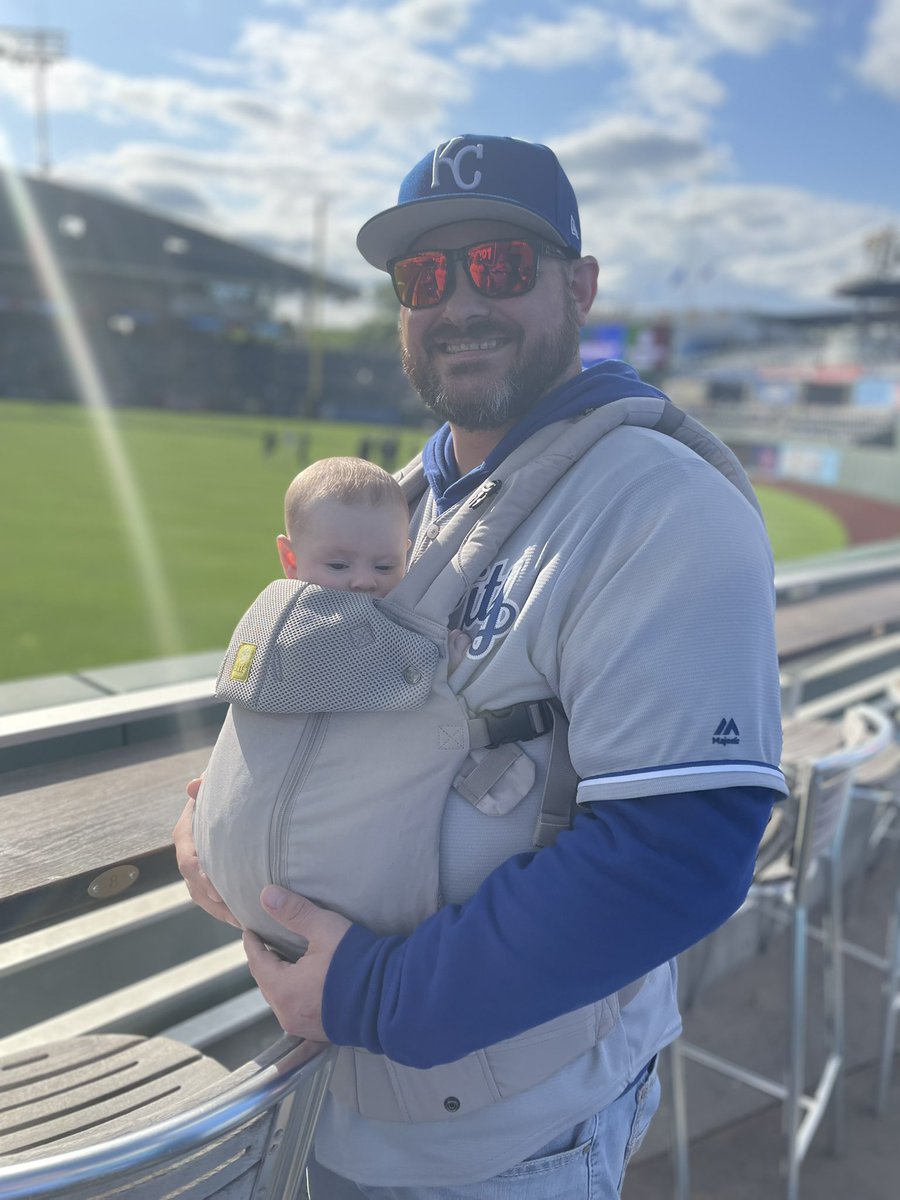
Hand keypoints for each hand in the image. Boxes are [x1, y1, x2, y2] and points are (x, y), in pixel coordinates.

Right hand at [172, 779, 240, 928]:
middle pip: (195, 885)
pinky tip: (247, 920)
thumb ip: (207, 786)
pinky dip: (227, 911)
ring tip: (244, 922)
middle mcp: (188, 853)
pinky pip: (213, 901)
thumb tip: (194, 784)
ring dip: (222, 911)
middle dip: (215, 901)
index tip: (217, 890)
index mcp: (186, 833)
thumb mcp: (217, 786)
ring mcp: (196, 870)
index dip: (201, 876)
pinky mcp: (208, 879)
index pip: (188, 860)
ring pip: (203, 897)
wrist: (230, 798)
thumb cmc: (225, 790)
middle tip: (237, 914)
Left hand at [243, 887, 351, 1041]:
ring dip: (280, 978)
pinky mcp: (319, 1032)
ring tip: (285, 958)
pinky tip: (304, 980)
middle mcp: (288, 1014)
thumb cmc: (357, 962)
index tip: (250, 929)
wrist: (391, 999)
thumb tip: (265, 895)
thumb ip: (294, 912)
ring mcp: (304, 1026)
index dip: (253, 944)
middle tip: (267, 942)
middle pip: (267, 982)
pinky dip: (294, 992)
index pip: (257, 963)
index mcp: (284, 990)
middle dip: (265, 961)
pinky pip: (296, 1008)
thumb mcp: (325, 929)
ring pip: (281, 997)